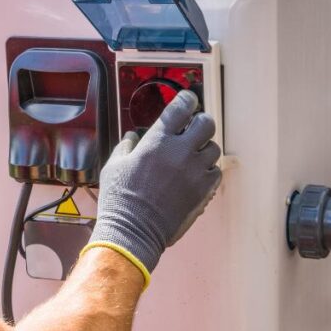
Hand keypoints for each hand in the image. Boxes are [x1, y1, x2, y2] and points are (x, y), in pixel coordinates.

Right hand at [84, 90, 221, 287]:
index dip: (187, 99)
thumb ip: (126, 146)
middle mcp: (180, 152)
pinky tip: (197, 175)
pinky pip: (216, 172)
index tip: (187, 100)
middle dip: (201, 122)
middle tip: (193, 128)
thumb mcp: (114, 166)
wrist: (133, 231)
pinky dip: (209, 171)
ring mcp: (195, 171)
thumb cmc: (119, 199)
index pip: (181, 106)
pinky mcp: (203, 191)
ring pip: (214, 148)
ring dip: (204, 149)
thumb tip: (133, 137)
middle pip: (206, 123)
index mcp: (157, 141)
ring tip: (193, 156)